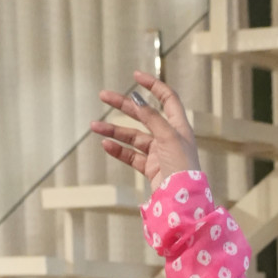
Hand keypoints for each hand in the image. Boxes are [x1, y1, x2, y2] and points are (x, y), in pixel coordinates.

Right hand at [90, 70, 198, 189]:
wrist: (182, 201)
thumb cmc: (183, 168)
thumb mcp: (169, 137)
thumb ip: (153, 118)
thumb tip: (138, 100)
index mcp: (179, 126)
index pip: (167, 98)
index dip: (153, 85)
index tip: (136, 76)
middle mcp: (169, 137)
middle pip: (144, 115)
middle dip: (124, 105)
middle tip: (104, 96)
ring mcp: (159, 153)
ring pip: (133, 136)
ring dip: (114, 131)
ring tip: (95, 126)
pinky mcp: (151, 168)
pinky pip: (131, 156)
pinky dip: (119, 150)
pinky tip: (106, 144)